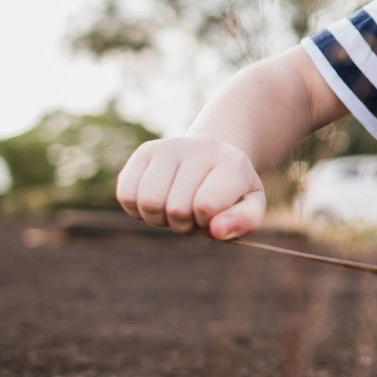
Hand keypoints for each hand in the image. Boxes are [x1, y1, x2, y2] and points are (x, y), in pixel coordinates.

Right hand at [115, 136, 265, 238]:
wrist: (214, 159)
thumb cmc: (233, 192)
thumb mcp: (251, 207)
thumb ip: (242, 222)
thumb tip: (216, 230)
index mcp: (231, 163)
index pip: (206, 205)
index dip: (206, 222)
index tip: (214, 215)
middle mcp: (199, 148)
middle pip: (175, 209)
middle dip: (184, 224)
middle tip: (195, 213)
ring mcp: (168, 147)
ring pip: (148, 202)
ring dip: (160, 219)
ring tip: (177, 208)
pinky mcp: (143, 152)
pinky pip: (126, 195)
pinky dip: (139, 210)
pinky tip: (158, 201)